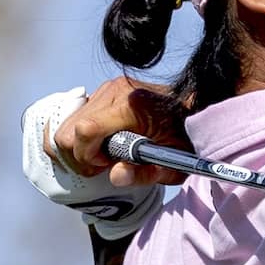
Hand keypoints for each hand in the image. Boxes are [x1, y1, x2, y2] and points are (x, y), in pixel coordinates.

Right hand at [49, 77, 189, 188]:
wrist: (197, 108)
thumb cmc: (187, 137)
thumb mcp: (173, 163)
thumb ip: (145, 173)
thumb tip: (115, 176)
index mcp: (132, 106)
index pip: (85, 131)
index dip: (89, 157)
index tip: (108, 165)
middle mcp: (114, 91)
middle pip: (68, 131)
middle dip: (81, 156)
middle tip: (107, 163)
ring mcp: (107, 88)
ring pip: (66, 125)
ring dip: (80, 147)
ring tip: (107, 154)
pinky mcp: (103, 91)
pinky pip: (74, 117)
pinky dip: (81, 137)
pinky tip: (104, 142)